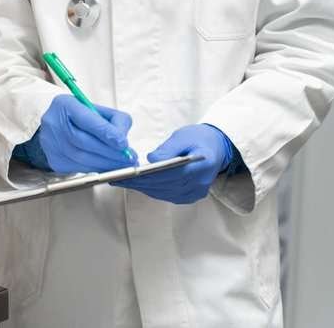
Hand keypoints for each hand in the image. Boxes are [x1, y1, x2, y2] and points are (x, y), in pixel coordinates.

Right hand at [38, 95, 135, 173]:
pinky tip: (107, 167)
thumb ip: (114, 120)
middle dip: (110, 152)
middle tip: (129, 158)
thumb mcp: (96, 110)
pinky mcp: (55, 160)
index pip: (87, 120)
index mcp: (65, 105)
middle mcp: (54, 123)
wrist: (54, 127)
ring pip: (82, 158)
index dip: (106, 133)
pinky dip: (97, 169)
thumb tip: (124, 142)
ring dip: (106, 164)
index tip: (124, 144)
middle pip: (84, 142)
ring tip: (123, 165)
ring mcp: (51, 144)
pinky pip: (79, 168)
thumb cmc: (78, 117)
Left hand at [113, 124, 233, 203]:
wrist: (216, 148)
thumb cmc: (199, 138)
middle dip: (138, 182)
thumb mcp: (183, 136)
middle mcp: (199, 184)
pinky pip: (167, 195)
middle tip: (116, 178)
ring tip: (122, 181)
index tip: (126, 174)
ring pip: (162, 193)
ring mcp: (195, 193)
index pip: (168, 175)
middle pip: (163, 186)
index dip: (145, 176)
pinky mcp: (190, 196)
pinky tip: (137, 184)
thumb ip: (168, 149)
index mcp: (201, 166)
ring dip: (141, 188)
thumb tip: (150, 159)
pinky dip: (151, 190)